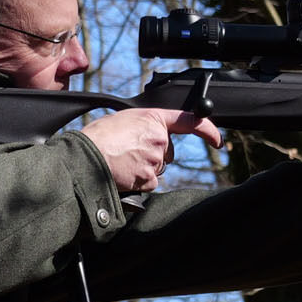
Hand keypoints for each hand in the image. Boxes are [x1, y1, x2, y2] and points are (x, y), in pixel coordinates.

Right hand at [81, 107, 222, 192]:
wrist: (84, 157)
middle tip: (128, 153)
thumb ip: (143, 126)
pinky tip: (124, 174)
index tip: (217, 141)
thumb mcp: (122, 120)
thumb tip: (147, 138)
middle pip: (166, 152)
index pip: (189, 121)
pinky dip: (139, 182)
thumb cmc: (96, 138)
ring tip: (121, 162)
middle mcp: (158, 137)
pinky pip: (150, 183)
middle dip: (152, 155)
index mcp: (152, 118)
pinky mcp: (150, 178)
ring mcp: (155, 159)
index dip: (207, 130)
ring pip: (157, 168)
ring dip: (143, 169)